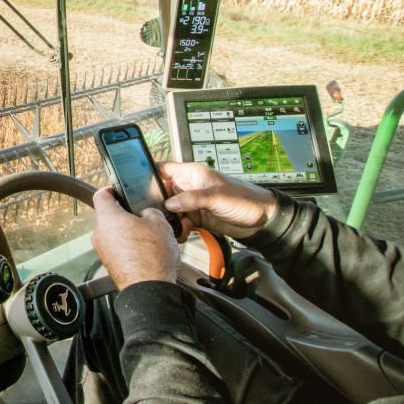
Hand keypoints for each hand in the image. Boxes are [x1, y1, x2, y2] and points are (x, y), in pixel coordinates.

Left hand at [92, 187, 178, 289]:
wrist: (150, 289)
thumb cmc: (152, 257)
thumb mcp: (160, 223)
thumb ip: (151, 212)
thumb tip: (147, 214)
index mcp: (108, 218)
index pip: (101, 195)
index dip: (111, 190)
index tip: (118, 190)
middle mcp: (100, 234)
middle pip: (108, 216)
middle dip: (125, 214)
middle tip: (142, 215)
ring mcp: (103, 251)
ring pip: (113, 233)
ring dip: (127, 232)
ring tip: (147, 235)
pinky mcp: (110, 264)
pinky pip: (117, 248)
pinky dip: (128, 247)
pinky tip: (145, 250)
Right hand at [159, 162, 277, 240]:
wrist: (263, 220)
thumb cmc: (245, 199)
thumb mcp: (216, 196)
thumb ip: (191, 199)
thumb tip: (169, 205)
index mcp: (193, 174)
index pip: (164, 169)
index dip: (151, 175)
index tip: (140, 187)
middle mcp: (190, 187)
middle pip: (164, 191)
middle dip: (157, 203)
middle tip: (152, 214)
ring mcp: (193, 203)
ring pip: (171, 209)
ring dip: (168, 219)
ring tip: (167, 227)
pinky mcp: (198, 217)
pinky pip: (181, 222)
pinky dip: (179, 229)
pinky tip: (180, 235)